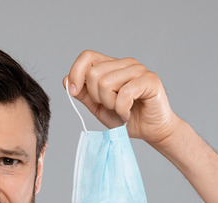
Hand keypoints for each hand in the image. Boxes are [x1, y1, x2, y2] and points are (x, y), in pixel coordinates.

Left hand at [64, 50, 182, 148]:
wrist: (151, 131)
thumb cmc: (126, 118)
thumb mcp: (99, 108)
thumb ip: (84, 94)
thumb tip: (66, 80)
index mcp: (112, 66)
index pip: (87, 56)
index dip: (76, 73)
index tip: (74, 92)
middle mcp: (125, 63)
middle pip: (93, 73)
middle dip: (96, 97)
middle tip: (111, 107)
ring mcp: (139, 69)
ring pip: (106, 83)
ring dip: (110, 104)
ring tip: (121, 110)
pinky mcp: (151, 80)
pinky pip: (124, 93)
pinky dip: (122, 109)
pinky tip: (128, 113)